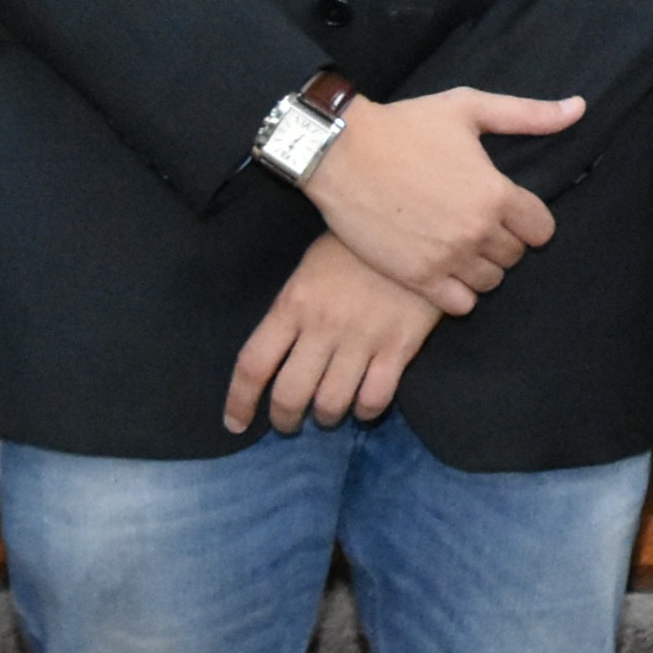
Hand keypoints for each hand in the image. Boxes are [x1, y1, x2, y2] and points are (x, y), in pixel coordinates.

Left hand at [224, 235, 442, 434]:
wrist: (416, 227)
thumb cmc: (356, 246)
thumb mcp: (310, 268)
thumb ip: (292, 310)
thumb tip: (281, 353)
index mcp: (293, 305)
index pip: (253, 365)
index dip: (239, 401)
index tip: (236, 423)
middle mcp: (322, 327)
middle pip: (290, 394)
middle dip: (285, 419)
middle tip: (289, 424)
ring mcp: (362, 338)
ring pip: (331, 403)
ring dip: (325, 416)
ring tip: (328, 414)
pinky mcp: (400, 345)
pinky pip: (375, 397)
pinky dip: (365, 410)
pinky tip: (364, 406)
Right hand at [301, 88, 578, 310]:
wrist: (338, 152)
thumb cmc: (405, 125)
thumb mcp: (470, 109)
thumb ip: (529, 114)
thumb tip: (579, 107)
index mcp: (496, 193)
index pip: (542, 229)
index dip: (530, 220)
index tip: (511, 210)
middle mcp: (476, 231)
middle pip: (515, 256)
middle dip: (505, 241)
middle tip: (480, 223)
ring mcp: (445, 258)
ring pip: (490, 282)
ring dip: (483, 267)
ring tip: (461, 244)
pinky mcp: (415, 277)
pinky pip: (459, 304)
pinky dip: (459, 292)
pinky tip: (445, 268)